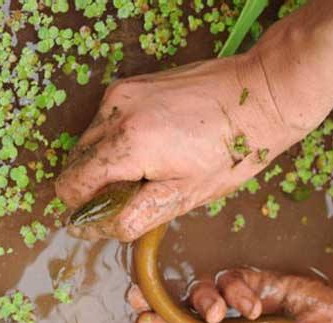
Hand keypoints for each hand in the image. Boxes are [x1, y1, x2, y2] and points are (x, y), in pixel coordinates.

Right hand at [55, 52, 310, 241]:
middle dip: (97, 186)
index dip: (84, 210)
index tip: (111, 216)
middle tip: (139, 193)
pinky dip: (118, 140)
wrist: (260, 95)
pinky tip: (155, 145)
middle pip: (75, 163)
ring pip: (88, 141)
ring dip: (107, 163)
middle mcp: (114, 112)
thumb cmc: (233, 151)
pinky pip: (106, 120)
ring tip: (152, 168)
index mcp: (127, 145)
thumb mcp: (186, 195)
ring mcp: (121, 92)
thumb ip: (134, 215)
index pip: (71, 186)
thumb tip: (94, 229)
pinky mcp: (131, 83)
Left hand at [127, 269, 332, 322]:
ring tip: (217, 315)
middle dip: (157, 306)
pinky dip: (237, 289)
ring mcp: (247, 306)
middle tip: (138, 299)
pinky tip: (254, 305)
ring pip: (202, 292)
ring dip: (200, 299)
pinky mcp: (266, 282)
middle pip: (181, 314)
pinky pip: (234, 277)